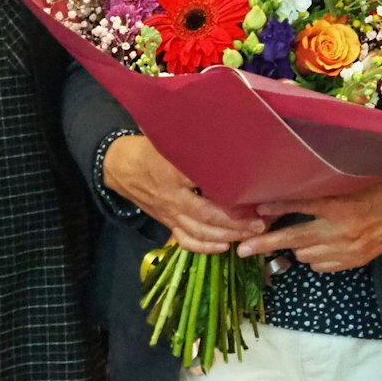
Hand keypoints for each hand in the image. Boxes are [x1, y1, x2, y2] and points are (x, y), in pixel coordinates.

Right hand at [102, 135, 262, 253]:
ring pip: (199, 232)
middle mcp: (172, 196)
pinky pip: (185, 240)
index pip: (205, 183)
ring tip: (251, 235)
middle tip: (260, 222)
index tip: (253, 196)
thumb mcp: (171, 138)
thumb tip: (229, 133)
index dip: (229, 193)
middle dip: (235, 222)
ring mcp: (169, 213)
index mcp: (174, 171)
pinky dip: (205, 247)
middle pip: (206, 215)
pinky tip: (224, 247)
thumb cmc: (151, 148)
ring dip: (226, 236)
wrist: (121, 167)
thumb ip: (196, 142)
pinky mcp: (166, 222)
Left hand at [236, 176, 381, 272]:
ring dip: (296, 245)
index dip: (276, 207)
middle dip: (265, 243)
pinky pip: (320, 265)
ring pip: (305, 254)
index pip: (300, 205)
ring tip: (296, 234)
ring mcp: (347, 250)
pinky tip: (319, 243)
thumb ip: (321, 188)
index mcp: (339, 204)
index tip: (255, 210)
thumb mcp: (349, 180)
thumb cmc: (378, 186)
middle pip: (294, 238)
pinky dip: (315, 256)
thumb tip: (288, 191)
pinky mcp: (352, 262)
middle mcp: (340, 229)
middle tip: (242, 249)